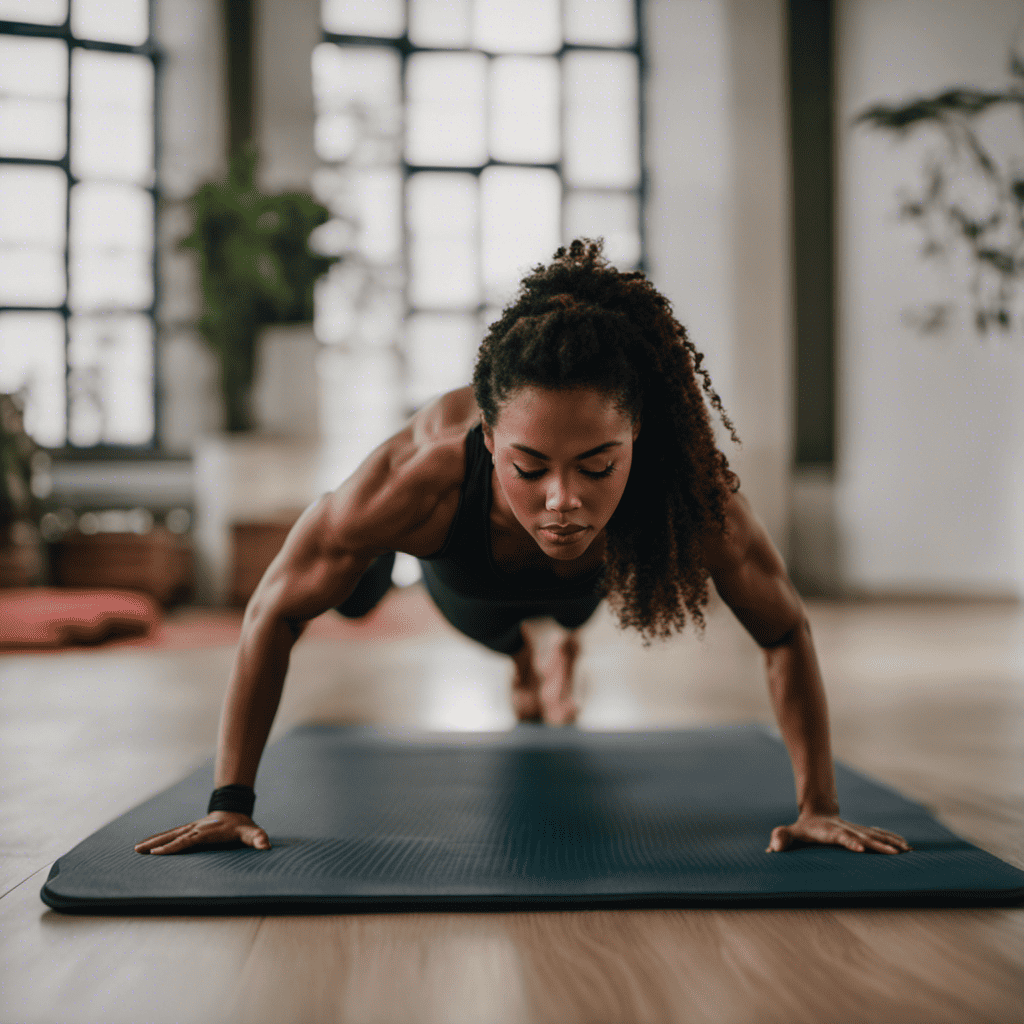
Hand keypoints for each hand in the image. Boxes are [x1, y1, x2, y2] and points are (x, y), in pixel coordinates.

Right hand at [134, 812, 270, 854]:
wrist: (235, 810)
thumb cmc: (242, 826)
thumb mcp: (251, 831)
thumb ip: (258, 838)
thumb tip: (265, 845)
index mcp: (208, 831)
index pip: (189, 840)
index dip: (175, 846)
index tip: (159, 852)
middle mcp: (196, 828)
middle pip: (175, 836)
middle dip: (158, 843)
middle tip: (140, 850)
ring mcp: (190, 828)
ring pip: (169, 834)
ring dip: (153, 841)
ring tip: (136, 849)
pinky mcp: (187, 830)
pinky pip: (170, 834)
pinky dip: (157, 839)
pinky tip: (145, 846)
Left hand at [766, 813, 911, 853]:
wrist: (818, 813)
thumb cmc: (804, 829)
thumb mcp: (791, 832)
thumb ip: (781, 838)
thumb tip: (772, 849)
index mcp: (830, 831)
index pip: (840, 836)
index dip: (849, 841)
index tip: (859, 847)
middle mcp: (846, 829)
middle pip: (864, 836)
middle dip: (879, 845)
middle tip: (895, 854)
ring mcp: (856, 829)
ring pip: (876, 835)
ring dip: (891, 843)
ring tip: (906, 851)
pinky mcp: (863, 832)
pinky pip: (881, 835)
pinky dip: (893, 839)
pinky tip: (907, 847)